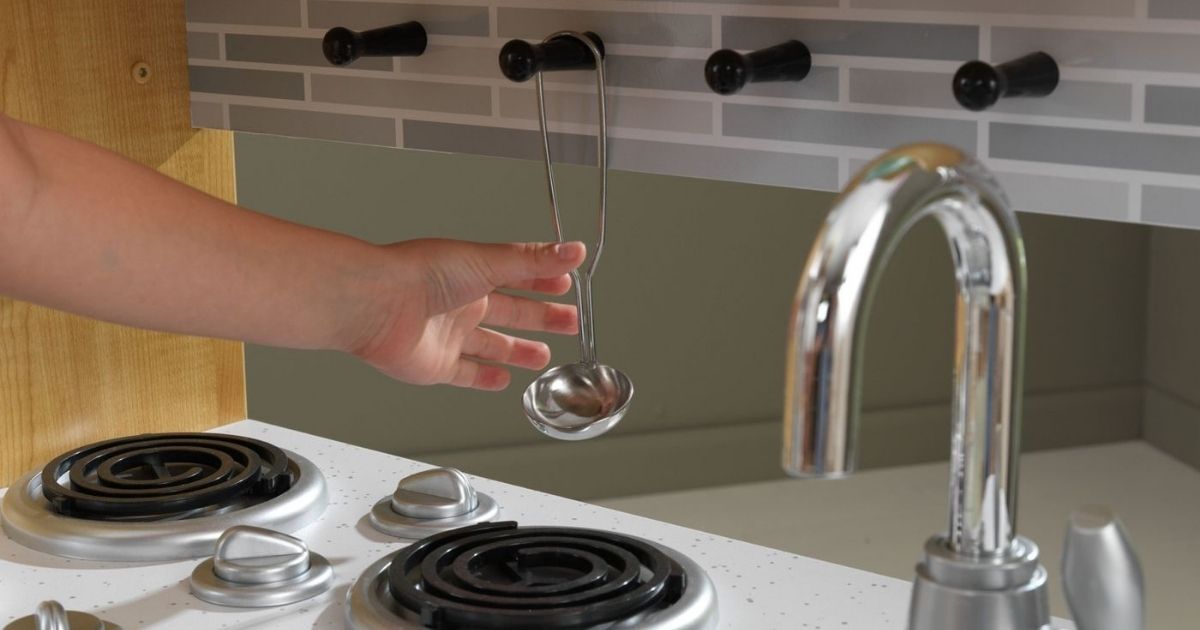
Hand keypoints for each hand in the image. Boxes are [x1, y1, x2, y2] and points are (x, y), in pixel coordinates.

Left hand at [351, 239, 585, 390]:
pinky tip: (502, 380)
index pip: (517, 276)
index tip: (566, 285)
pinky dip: (486, 377)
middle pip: (511, 313)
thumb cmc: (420, 274)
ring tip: (544, 356)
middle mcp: (461, 303)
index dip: (544, 281)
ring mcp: (449, 335)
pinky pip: (466, 373)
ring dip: (519, 350)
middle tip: (568, 322)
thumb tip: (572, 251)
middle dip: (541, 318)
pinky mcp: (437, 365)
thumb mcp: (488, 262)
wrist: (378, 304)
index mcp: (473, 273)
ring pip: (492, 345)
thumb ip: (532, 262)